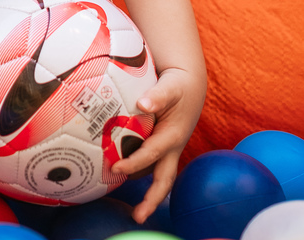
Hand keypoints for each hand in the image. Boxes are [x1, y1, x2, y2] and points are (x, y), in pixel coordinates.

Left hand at [110, 66, 205, 223]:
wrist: (188, 86)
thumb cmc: (177, 86)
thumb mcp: (170, 87)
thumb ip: (158, 95)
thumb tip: (143, 104)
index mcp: (173, 136)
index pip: (151, 154)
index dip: (134, 163)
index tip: (115, 168)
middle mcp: (171, 149)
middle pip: (163, 181)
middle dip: (152, 201)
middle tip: (138, 217)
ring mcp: (166, 151)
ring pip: (154, 176)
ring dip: (142, 191)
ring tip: (124, 206)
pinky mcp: (160, 149)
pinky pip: (148, 165)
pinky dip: (135, 172)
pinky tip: (116, 176)